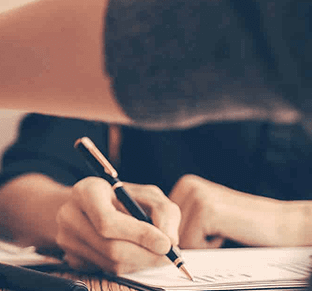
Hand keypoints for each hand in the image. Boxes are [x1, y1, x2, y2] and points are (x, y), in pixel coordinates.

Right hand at [55, 177, 180, 273]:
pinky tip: (130, 251)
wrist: (88, 206)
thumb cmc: (120, 198)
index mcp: (86, 192)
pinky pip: (105, 270)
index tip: (166, 244)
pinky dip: (126, 266)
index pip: (108, 221)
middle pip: (111, 248)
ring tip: (150, 250)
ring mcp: (66, 238)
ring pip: (111, 263)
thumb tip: (169, 240)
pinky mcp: (70, 257)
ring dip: (139, 262)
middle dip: (146, 255)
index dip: (139, 235)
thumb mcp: (145, 194)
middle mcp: (69, 214)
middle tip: (168, 255)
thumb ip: (163, 211)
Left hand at [169, 174, 291, 247]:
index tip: (201, 227)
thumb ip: (179, 217)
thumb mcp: (204, 213)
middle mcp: (187, 185)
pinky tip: (225, 232)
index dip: (180, 231)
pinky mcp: (206, 210)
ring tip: (221, 229)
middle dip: (189, 237)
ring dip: (200, 242)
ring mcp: (197, 196)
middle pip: (166, 228)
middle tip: (215, 228)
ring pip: (176, 237)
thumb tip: (152, 234)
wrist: (277, 223)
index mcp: (185, 184)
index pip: (160, 219)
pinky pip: (191, 242)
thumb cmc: (240, 222)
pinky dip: (209, 245)